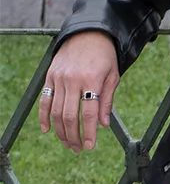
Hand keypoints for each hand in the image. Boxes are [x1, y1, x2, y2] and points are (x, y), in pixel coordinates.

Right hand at [39, 31, 118, 152]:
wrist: (87, 34)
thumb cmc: (104, 57)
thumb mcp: (113, 77)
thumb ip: (106, 100)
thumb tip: (102, 125)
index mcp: (92, 81)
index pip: (89, 113)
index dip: (89, 132)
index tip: (90, 146)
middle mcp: (73, 80)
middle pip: (70, 116)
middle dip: (73, 136)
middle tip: (78, 149)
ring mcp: (59, 78)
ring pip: (56, 111)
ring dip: (61, 130)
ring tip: (68, 143)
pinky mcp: (49, 75)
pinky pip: (45, 99)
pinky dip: (44, 116)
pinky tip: (47, 129)